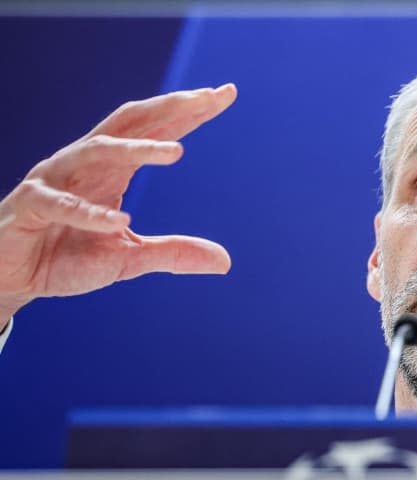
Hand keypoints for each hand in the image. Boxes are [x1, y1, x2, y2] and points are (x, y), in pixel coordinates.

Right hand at [0, 84, 237, 324]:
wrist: (11, 277)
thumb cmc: (67, 257)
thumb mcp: (129, 259)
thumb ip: (173, 254)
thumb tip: (225, 262)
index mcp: (113, 170)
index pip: (156, 130)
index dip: (189, 112)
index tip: (225, 94)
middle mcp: (87, 164)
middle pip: (131, 123)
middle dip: (171, 108)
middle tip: (208, 98)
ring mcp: (56, 180)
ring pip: (98, 151)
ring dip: (137, 149)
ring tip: (177, 151)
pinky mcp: (30, 206)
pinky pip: (61, 205)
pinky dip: (89, 213)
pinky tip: (120, 221)